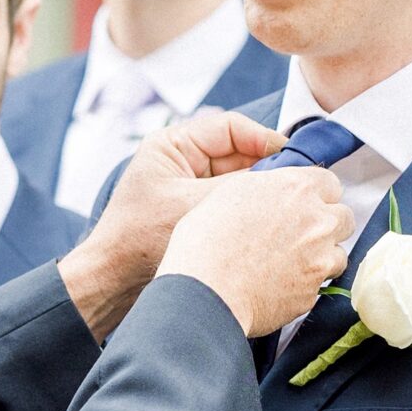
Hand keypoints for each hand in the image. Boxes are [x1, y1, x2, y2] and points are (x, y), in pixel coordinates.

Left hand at [57, 109, 286, 338]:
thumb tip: (284, 181)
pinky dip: (251, 211)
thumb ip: (237, 189)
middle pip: (240, 154)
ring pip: (241, 181)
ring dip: (261, 192)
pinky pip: (234, 204)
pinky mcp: (198, 213)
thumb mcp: (191, 206)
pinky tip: (272, 224)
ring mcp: (192, 188)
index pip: (230, 128)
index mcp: (173, 146)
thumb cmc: (139, 239)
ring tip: (287, 206)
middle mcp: (184, 162)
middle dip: (268, 169)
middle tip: (297, 186)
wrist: (114, 283)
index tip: (293, 159)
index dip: (265, 140)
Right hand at [157, 166, 351, 337]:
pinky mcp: (313, 291)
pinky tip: (280, 284)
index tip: (305, 204)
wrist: (206, 290)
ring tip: (291, 262)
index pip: (330, 183)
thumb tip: (279, 191)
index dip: (316, 195)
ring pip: (338, 253)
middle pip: (344, 217)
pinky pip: (320, 285)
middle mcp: (317, 221)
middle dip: (327, 224)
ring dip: (322, 256)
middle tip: (301, 234)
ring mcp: (320, 258)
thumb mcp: (233, 192)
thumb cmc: (207, 241)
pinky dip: (305, 284)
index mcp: (297, 189)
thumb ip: (269, 187)